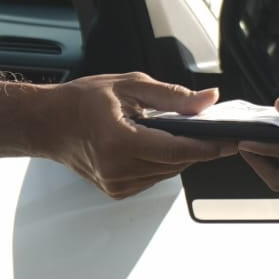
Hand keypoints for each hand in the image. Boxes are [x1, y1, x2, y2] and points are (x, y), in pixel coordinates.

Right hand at [42, 73, 236, 198]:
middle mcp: (118, 170)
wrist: (47, 123)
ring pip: (167, 172)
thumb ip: (173, 96)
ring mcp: (116, 184)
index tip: (231, 140)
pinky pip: (153, 178)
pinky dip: (161, 162)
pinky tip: (154, 145)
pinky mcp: (117, 191)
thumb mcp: (130, 86)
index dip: (209, 146)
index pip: (178, 149)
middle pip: (176, 162)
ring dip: (178, 154)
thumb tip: (208, 101)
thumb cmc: (81, 101)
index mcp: (119, 142)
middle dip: (197, 147)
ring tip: (177, 132)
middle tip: (211, 129)